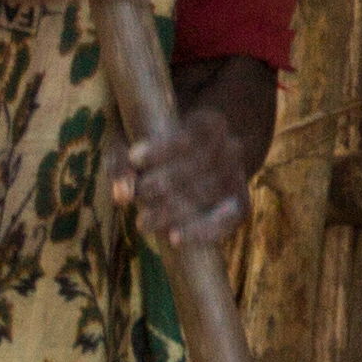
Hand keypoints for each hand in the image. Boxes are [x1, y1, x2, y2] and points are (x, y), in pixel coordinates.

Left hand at [109, 58, 273, 253]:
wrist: (199, 158)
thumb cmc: (155, 145)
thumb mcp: (134, 139)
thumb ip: (122, 161)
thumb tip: (121, 194)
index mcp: (210, 123)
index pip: (190, 135)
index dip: (163, 149)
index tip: (135, 158)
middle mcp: (231, 147)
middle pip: (198, 168)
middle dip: (164, 184)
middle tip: (139, 195)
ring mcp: (238, 178)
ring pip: (208, 196)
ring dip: (173, 212)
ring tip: (143, 222)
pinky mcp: (240, 206)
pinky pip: (227, 222)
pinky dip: (201, 232)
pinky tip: (174, 238)